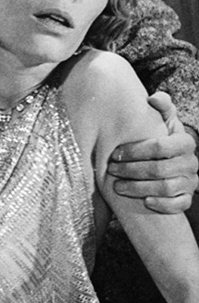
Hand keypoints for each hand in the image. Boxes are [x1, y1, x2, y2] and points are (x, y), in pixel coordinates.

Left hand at [108, 92, 198, 212]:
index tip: (114, 153)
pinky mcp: (187, 197)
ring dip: (139, 188)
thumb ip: (161, 108)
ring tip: (117, 186)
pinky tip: (145, 201)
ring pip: (166, 187)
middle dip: (131, 170)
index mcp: (184, 141)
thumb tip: (154, 97)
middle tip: (111, 170)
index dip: (135, 151)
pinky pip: (179, 204)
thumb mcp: (162, 121)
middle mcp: (191, 162)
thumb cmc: (160, 140)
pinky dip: (162, 204)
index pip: (159, 146)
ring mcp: (191, 181)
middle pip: (159, 168)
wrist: (171, 163)